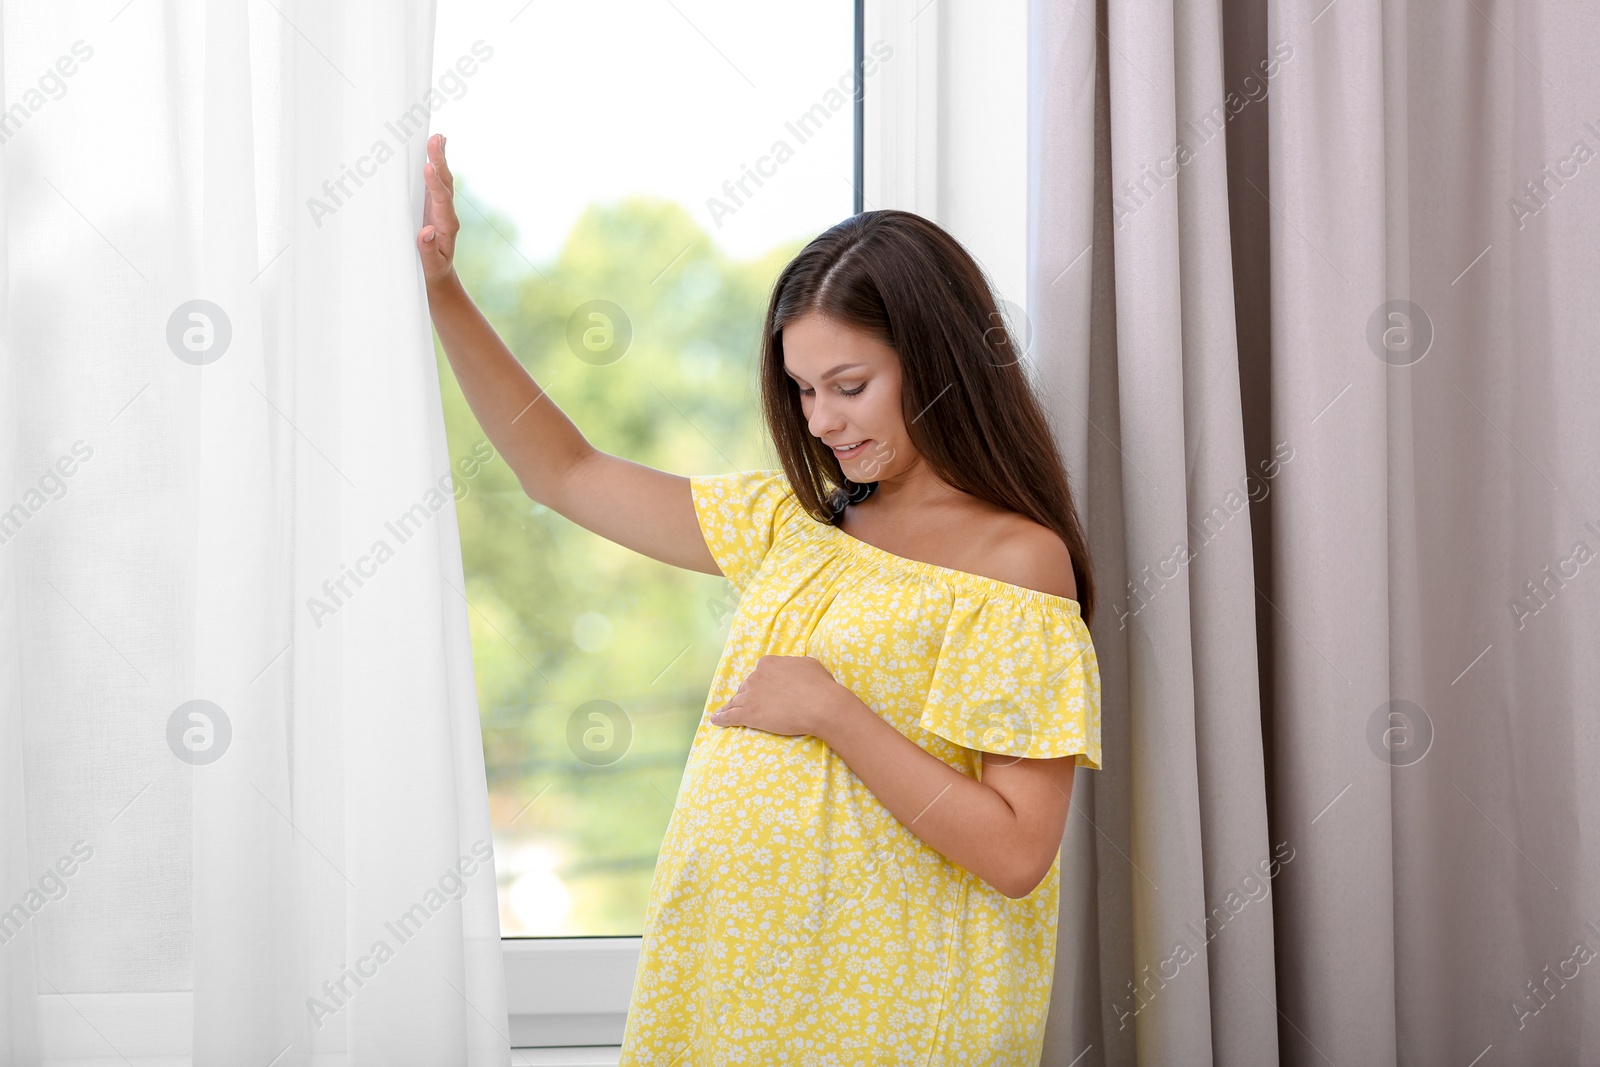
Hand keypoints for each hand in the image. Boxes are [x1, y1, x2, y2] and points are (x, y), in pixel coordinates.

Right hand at [417, 133, 459, 287]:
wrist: (438, 276)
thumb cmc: (432, 271)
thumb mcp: (431, 266)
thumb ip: (429, 250)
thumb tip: (428, 232)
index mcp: (447, 226)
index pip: (442, 201)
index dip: (435, 184)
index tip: (428, 168)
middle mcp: (446, 213)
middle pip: (445, 183)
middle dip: (440, 161)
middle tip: (436, 139)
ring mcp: (440, 208)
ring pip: (442, 180)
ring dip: (439, 158)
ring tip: (438, 137)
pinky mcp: (433, 206)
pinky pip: (435, 182)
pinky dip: (435, 164)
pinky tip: (434, 149)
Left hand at [709, 655, 843, 737]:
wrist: (820, 705)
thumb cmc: (819, 685)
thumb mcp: (807, 664)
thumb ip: (792, 665)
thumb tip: (790, 669)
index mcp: (768, 663)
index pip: (759, 672)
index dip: (761, 682)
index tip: (764, 689)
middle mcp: (756, 676)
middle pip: (746, 687)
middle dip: (747, 695)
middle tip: (748, 704)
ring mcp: (751, 696)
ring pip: (736, 702)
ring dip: (729, 707)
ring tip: (722, 712)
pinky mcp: (749, 714)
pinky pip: (730, 716)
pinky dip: (721, 718)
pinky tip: (714, 720)